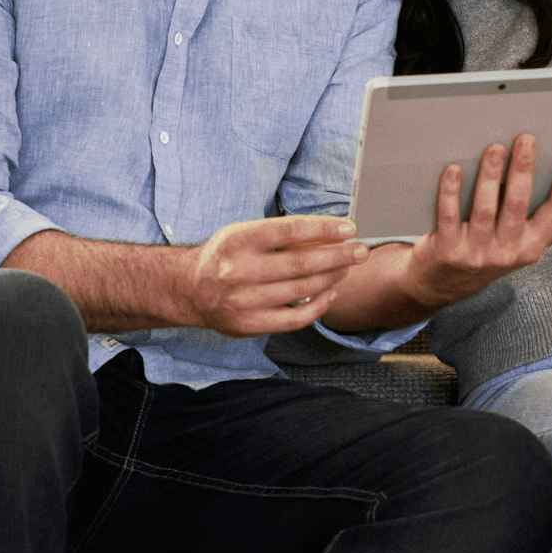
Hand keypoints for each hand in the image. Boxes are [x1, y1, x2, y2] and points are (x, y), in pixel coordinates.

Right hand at [186, 213, 369, 337]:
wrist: (190, 290)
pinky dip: (319, 305)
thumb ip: (280, 235)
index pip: (289, 230)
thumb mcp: (243, 234)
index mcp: (237, 240)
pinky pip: (296, 318)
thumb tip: (328, 233)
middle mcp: (239, 270)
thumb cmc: (226, 256)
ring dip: (332, 277)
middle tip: (360, 251)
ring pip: (302, 289)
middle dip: (338, 256)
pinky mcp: (250, 325)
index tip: (349, 228)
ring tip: (348, 268)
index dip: (323, 228)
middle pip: (301, 263)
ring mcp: (244, 301)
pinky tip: (331, 292)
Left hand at [398, 135, 551, 310]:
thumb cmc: (493, 254)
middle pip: (517, 206)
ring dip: (489, 177)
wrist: (444, 285)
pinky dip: (450, 192)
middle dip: (523, 172)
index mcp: (532, 246)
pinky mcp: (447, 249)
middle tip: (526, 138)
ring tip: (494, 147)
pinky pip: (449, 216)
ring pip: (485, 210)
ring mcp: (476, 252)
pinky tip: (454, 168)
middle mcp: (507, 252)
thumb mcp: (529, 246)